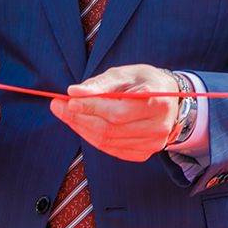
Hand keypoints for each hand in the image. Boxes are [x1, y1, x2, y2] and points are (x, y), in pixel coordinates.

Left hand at [50, 64, 184, 162]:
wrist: (169, 99)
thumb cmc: (145, 82)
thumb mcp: (126, 73)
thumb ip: (100, 83)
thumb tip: (74, 92)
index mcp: (158, 101)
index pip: (118, 110)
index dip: (91, 107)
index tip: (68, 100)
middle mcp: (159, 126)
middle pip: (110, 128)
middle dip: (79, 118)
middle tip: (58, 106)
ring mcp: (153, 143)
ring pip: (107, 141)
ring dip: (82, 128)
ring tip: (67, 113)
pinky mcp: (144, 153)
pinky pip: (111, 149)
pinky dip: (93, 137)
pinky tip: (83, 125)